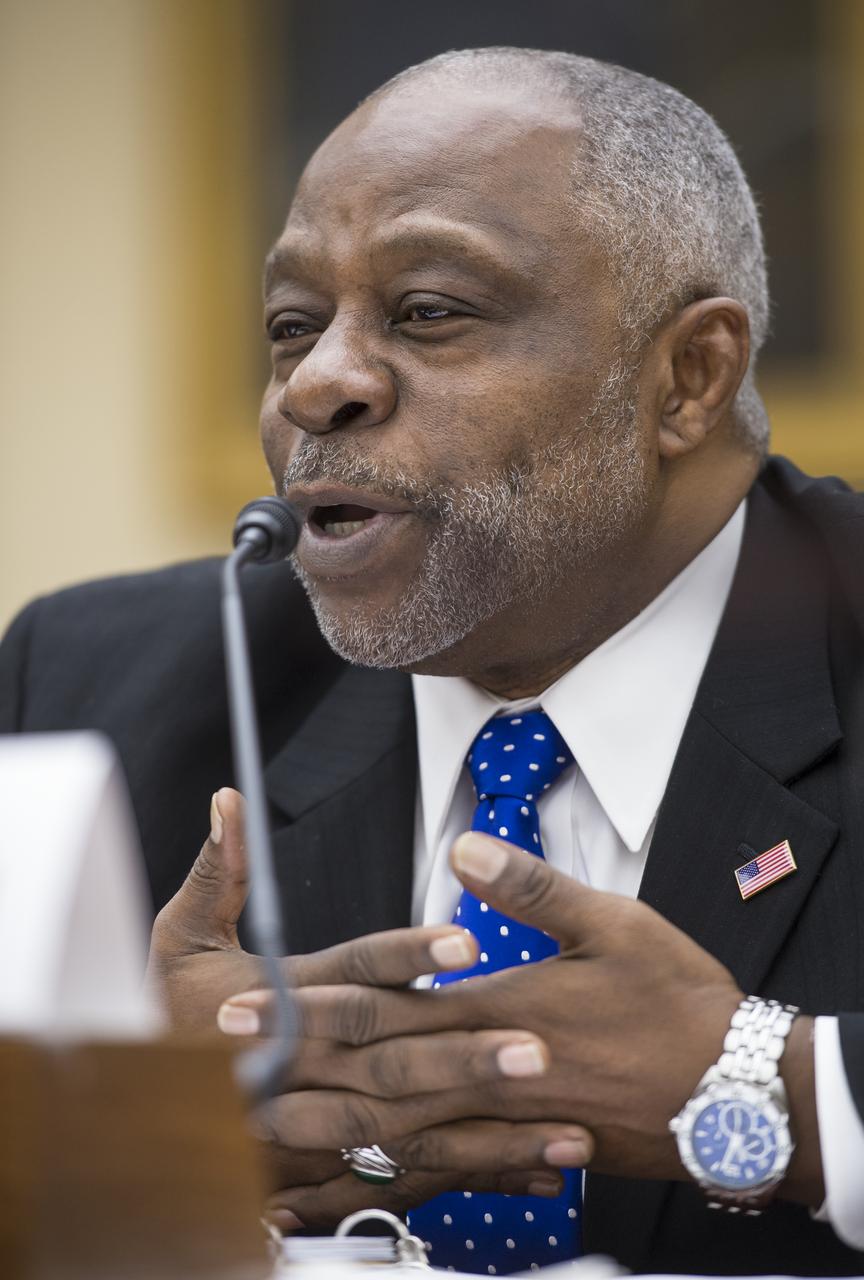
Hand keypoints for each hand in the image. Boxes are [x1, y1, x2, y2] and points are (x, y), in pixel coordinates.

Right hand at [148, 792, 593, 1225]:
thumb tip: (229, 800)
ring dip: (488, 1136)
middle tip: (538, 1050)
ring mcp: (316, 1129)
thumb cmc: (166, 1016)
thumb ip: (216, 873)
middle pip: (390, 1065)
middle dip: (465, 1060)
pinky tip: (537, 1173)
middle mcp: (304, 1070)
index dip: (408, 957)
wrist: (142, 1114)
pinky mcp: (328, 1170)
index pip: (352, 977)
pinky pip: (408, 1179)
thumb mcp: (176, 940)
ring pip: (408, 1135)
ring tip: (564, 1128)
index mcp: (280, 1004)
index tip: (468, 945)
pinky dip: (474, 1178)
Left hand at [229, 831, 743, 1186]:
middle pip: (368, 1071)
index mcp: (498, 1008)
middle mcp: (486, 1071)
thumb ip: (531, 889)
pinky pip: (442, 1169)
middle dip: (289, 1062)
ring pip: (393, 1129)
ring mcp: (503, 1122)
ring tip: (261, 1117)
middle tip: (223, 1059)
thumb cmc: (677, 1004)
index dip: (308, 1004)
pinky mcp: (524, 1150)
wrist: (735, 1097)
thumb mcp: (614, 924)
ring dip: (321, 1119)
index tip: (247, 999)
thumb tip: (464, 850)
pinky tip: (356, 1176)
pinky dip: (389, 1172)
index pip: (383, 1006)